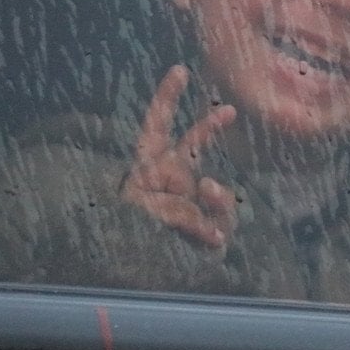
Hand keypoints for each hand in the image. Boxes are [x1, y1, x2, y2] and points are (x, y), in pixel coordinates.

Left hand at [121, 65, 237, 248]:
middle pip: (193, 147)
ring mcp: (188, 206)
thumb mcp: (138, 213)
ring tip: (209, 192)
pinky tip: (211, 236)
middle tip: (229, 111)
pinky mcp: (202, 234)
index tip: (179, 70)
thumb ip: (172, 202)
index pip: (156, 126)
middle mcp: (170, 182)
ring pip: (213, 192)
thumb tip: (206, 200)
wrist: (125, 279)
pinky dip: (213, 229)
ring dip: (216, 194)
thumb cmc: (121, 238)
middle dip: (210, 128)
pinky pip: (218, 226)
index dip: (167, 97)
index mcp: (146, 168)